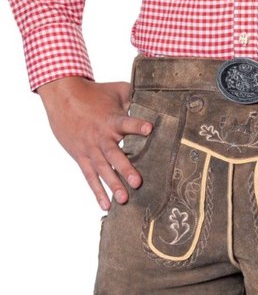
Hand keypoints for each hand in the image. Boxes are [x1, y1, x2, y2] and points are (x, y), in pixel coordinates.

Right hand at [38, 76, 153, 210]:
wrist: (64, 97)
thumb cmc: (94, 93)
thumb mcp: (117, 90)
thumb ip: (135, 97)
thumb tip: (154, 98)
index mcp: (112, 119)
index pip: (127, 122)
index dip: (138, 126)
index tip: (149, 129)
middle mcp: (102, 137)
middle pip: (114, 154)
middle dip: (126, 168)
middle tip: (137, 182)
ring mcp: (90, 149)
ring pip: (102, 169)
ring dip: (113, 185)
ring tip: (123, 199)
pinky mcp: (82, 156)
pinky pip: (90, 176)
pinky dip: (97, 191)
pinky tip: (106, 205)